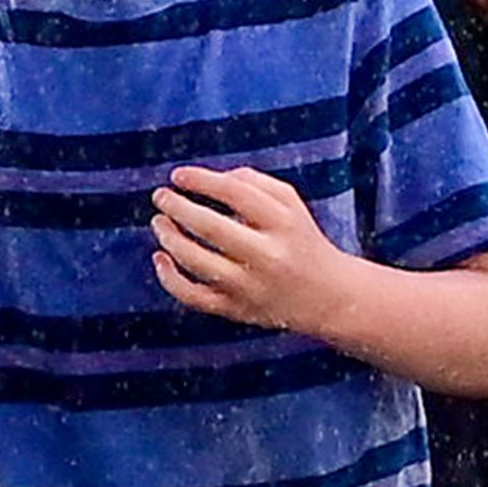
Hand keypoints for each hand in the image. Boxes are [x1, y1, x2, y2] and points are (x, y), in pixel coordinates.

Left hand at [153, 165, 348, 334]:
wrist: (328, 297)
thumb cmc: (299, 240)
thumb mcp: (290, 205)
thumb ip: (253, 182)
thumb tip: (207, 178)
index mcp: (283, 223)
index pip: (235, 193)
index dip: (201, 181)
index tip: (177, 175)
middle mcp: (268, 256)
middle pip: (211, 228)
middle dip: (178, 208)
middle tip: (160, 197)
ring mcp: (251, 287)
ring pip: (198, 262)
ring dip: (170, 239)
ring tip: (159, 223)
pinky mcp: (237, 311)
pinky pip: (194, 297)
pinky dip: (169, 279)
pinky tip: (160, 259)